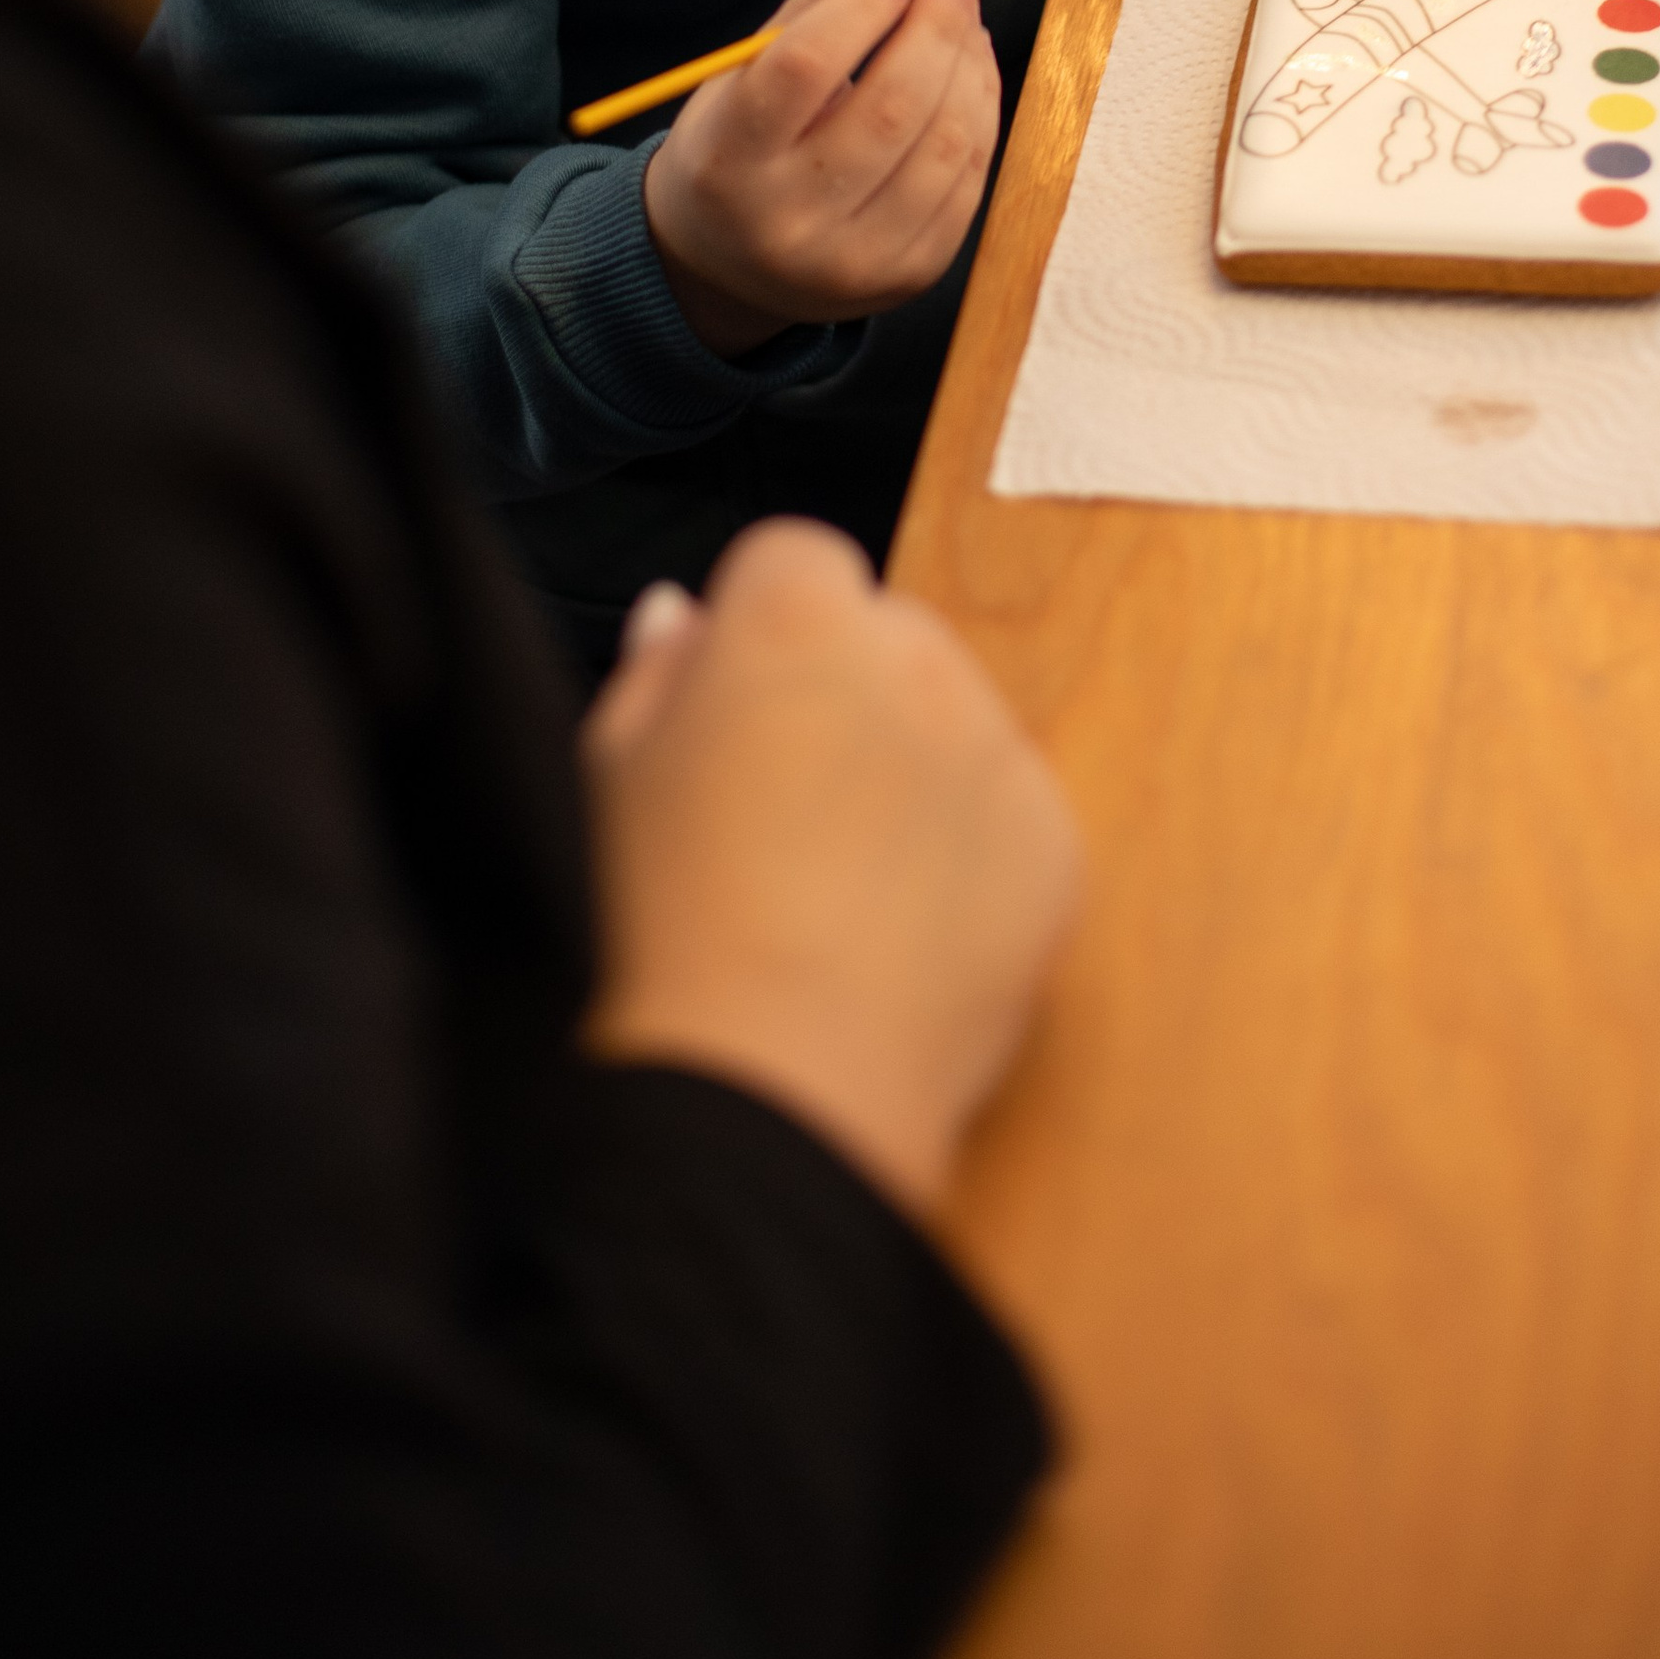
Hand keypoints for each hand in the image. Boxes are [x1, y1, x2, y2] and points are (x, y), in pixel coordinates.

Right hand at [582, 522, 1081, 1210]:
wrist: (766, 1098)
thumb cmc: (657, 937)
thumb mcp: (605, 780)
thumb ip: (654, 676)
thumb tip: (683, 620)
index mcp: (791, 621)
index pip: (793, 560)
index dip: (755, 638)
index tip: (729, 717)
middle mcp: (911, 659)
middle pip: (887, 635)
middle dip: (846, 696)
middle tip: (778, 815)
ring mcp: (996, 750)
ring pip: (958, 722)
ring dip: (913, 773)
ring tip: (830, 897)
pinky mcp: (1054, 846)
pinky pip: (1011, 816)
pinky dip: (968, 861)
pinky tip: (894, 940)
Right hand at [644, 0, 1000, 359]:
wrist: (726, 268)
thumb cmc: (738, 144)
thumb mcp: (750, 70)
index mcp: (729, 160)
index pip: (801, 70)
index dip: (858, 9)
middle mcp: (788, 222)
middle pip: (890, 109)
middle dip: (938, 30)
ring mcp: (854, 261)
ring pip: (944, 146)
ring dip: (971, 69)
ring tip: (965, 25)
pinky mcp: (906, 279)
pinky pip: (967, 184)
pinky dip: (981, 118)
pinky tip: (969, 79)